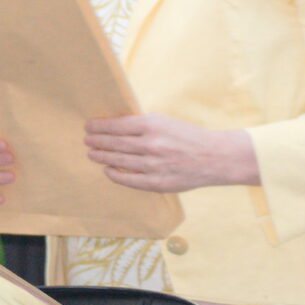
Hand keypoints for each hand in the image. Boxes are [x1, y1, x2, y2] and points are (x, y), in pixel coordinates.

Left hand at [84, 113, 258, 193]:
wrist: (217, 157)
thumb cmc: (188, 136)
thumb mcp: (165, 121)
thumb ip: (140, 124)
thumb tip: (111, 126)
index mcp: (152, 125)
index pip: (116, 125)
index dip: (98, 126)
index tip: (88, 126)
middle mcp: (151, 145)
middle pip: (113, 143)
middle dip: (96, 141)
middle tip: (87, 140)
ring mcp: (154, 165)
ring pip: (118, 161)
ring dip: (101, 157)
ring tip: (92, 154)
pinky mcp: (158, 182)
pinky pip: (129, 180)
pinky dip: (114, 175)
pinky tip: (108, 170)